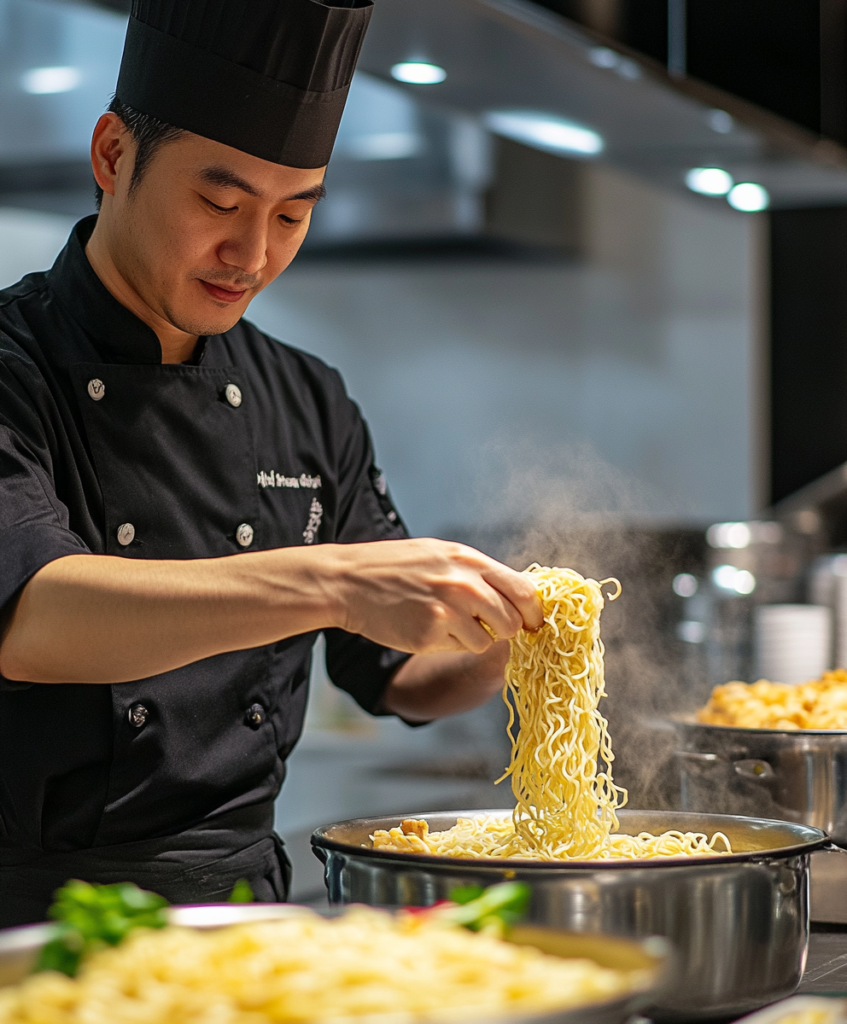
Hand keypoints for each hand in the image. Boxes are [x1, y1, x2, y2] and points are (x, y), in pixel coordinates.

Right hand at [330, 538, 542, 654]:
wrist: (350, 581)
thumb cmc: (397, 568)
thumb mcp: (442, 555)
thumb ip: (479, 573)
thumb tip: (518, 597)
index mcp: (470, 560)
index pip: (524, 591)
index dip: (532, 613)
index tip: (530, 623)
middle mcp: (465, 583)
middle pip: (512, 622)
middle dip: (503, 630)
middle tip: (483, 626)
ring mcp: (448, 609)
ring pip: (488, 641)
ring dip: (474, 639)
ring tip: (446, 622)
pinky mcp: (431, 633)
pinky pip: (460, 649)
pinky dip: (449, 645)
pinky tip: (427, 627)